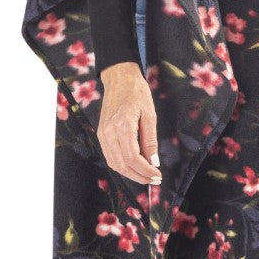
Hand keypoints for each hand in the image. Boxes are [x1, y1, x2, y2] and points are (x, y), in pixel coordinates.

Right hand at [96, 62, 162, 185]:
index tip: (157, 176)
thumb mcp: (149, 114)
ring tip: (146, 176)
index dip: (145, 171)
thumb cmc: (136, 92)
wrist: (119, 78)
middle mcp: (108, 132)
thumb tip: (153, 162)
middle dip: (139, 176)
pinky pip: (110, 156)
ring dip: (130, 174)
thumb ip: (150, 140)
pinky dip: (122, 166)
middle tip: (154, 180)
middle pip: (122, 165)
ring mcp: (102, 134)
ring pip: (114, 164)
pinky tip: (134, 166)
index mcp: (122, 126)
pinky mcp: (101, 134)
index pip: (132, 158)